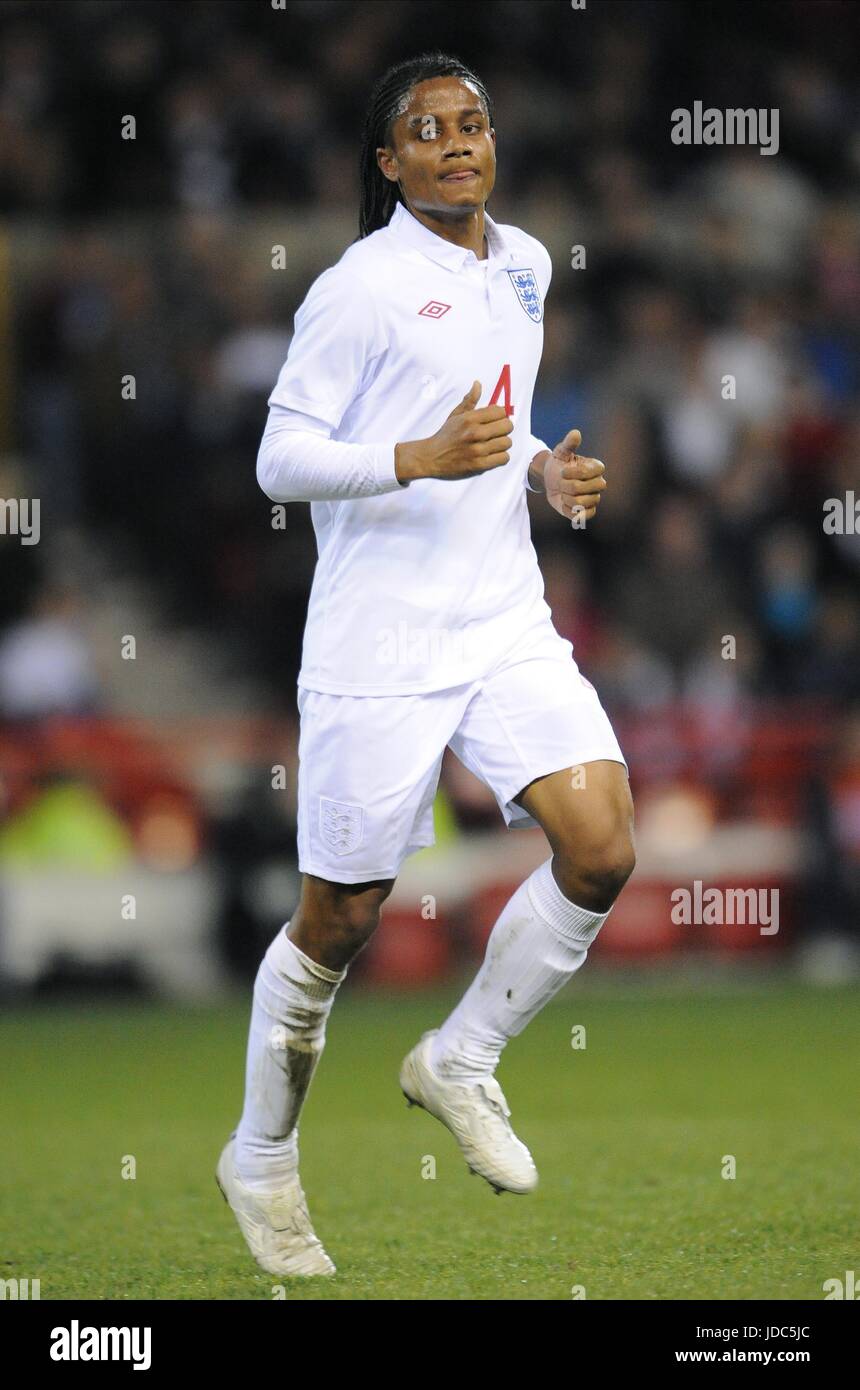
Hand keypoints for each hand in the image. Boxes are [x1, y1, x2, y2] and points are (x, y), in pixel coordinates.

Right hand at [394, 381, 513, 481]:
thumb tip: (478, 384)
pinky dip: (501, 457)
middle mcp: (475, 433)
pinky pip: (504, 458)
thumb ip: (469, 401)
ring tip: (494, 445)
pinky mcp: (479, 465)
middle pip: (507, 426)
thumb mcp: (455, 415)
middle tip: (497, 432)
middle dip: (504, 428)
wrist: (430, 458)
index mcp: (469, 418)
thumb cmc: (445, 436)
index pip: (500, 411)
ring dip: (503, 444)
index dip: (501, 415)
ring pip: (507, 443)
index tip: (496, 420)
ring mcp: (478, 450)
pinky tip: (493, 455)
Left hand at [542, 429, 605, 523]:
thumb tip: (576, 433)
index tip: (563, 471)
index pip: (591, 472)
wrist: (551, 480)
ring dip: (565, 498)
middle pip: (584, 489)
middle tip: (561, 483)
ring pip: (580, 503)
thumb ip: (569, 444)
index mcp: (596, 468)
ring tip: (563, 492)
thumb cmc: (559, 463)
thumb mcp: (561, 452)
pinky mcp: (587, 512)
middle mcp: (599, 484)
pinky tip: (564, 503)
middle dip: (567, 486)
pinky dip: (567, 510)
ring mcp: (594, 499)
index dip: (574, 473)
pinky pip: (580, 516)